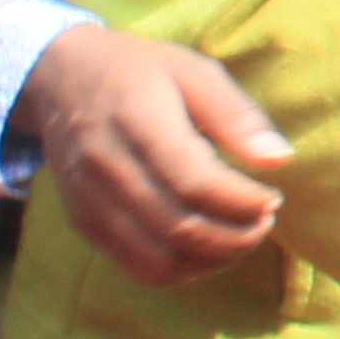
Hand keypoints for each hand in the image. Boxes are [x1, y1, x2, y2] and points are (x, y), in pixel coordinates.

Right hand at [11, 24, 290, 285]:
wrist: (59, 79)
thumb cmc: (137, 71)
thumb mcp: (193, 71)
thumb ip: (236, 115)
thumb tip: (280, 158)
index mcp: (136, 119)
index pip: (195, 183)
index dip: (243, 202)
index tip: (272, 197)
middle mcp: (106, 166)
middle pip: (179, 228)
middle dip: (237, 236)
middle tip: (265, 219)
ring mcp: (90, 201)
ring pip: (160, 260)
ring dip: (213, 258)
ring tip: (241, 234)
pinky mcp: (85, 223)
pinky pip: (140, 267)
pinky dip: (184, 268)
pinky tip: (208, 246)